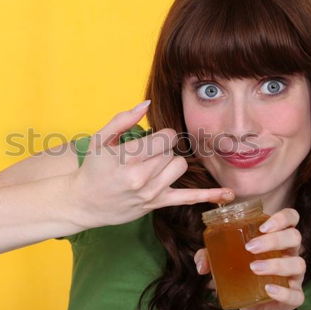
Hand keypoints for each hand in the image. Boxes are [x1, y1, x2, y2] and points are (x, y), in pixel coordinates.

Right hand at [68, 101, 234, 228]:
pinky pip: (188, 198)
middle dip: (162, 150)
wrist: (82, 203)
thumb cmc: (91, 169)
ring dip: (170, 164)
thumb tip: (146, 105)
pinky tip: (228, 195)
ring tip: (153, 167)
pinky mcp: (156, 204)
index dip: (160, 136)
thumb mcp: (99, 139)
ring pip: (179, 168)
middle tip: (145, 157)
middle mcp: (141, 177)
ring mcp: (150, 193)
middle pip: (172, 152)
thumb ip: (122, 119)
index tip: (150, 141)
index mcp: (128, 158)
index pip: (164, 137)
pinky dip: (209, 196)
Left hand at [194, 208, 304, 309]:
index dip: (281, 218)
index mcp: (277, 239)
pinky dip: (283, 291)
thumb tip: (201, 264)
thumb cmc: (243, 277)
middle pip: (294, 237)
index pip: (291, 218)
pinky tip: (267, 289)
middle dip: (273, 239)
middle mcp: (290, 254)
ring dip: (275, 264)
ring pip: (297, 264)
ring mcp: (295, 277)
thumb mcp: (224, 263)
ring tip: (253, 267)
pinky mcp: (294, 298)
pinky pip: (296, 294)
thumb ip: (210, 257)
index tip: (262, 226)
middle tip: (249, 247)